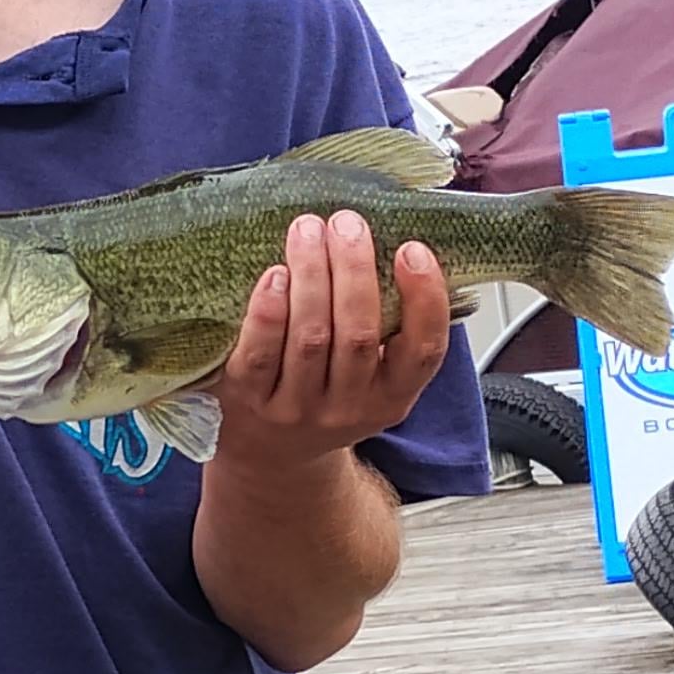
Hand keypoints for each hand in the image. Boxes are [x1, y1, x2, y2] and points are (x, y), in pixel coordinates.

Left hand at [212, 210, 450, 475]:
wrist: (271, 451)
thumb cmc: (328, 389)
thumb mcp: (373, 374)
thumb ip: (389, 323)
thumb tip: (393, 235)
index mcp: (393, 396)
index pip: (424, 352)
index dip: (425, 299)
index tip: (412, 249)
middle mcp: (349, 407)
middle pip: (358, 335)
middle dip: (354, 271)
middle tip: (347, 222)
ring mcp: (297, 409)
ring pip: (311, 339)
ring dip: (312, 276)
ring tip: (308, 229)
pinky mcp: (249, 401)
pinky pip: (261, 355)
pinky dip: (269, 313)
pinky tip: (274, 275)